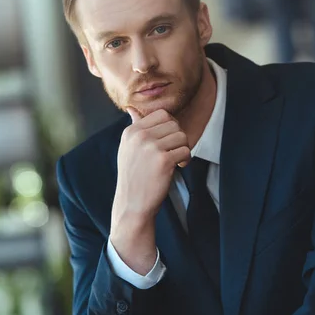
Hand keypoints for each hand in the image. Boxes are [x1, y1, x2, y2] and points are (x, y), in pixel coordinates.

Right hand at [110, 109, 189, 273]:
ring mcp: (151, 147)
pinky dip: (186, 160)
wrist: (132, 205)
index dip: (170, 127)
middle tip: (174, 153)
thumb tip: (132, 109)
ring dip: (183, 149)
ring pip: (182, 136)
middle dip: (178, 138)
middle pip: (174, 124)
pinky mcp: (163, 160)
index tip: (168, 142)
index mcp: (131, 131)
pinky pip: (185, 150)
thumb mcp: (128, 149)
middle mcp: (139, 136)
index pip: (161, 114)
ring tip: (175, 161)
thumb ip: (135, 128)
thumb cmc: (134, 177)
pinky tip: (178, 168)